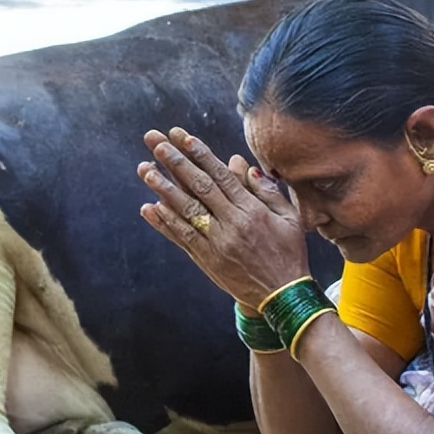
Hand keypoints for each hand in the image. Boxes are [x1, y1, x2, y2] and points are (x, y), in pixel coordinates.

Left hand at [136, 127, 309, 309]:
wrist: (282, 297)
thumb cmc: (288, 253)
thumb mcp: (288, 218)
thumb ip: (266, 190)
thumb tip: (240, 164)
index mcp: (253, 211)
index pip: (221, 176)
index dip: (200, 155)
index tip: (182, 137)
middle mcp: (232, 225)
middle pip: (200, 188)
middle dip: (176, 163)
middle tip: (157, 143)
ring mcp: (216, 243)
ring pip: (186, 211)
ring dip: (164, 189)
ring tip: (145, 170)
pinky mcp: (206, 260)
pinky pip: (182, 237)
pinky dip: (164, 223)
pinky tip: (149, 207)